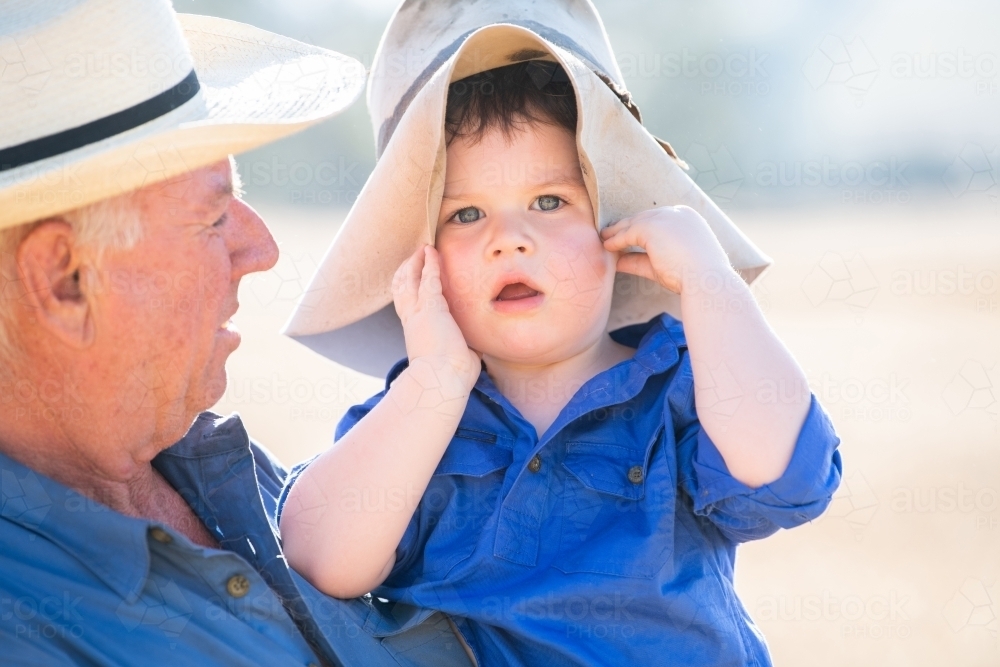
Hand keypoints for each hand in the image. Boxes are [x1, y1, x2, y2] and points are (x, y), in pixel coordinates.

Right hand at [392, 245, 480, 391]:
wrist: (441, 381)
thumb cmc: (450, 377)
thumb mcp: (454, 359)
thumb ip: (461, 350)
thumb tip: (474, 354)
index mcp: (416, 331)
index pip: (407, 305)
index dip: (408, 290)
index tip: (412, 280)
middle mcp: (412, 318)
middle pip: (401, 287)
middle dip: (407, 269)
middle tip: (415, 256)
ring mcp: (419, 311)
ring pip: (409, 279)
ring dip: (416, 262)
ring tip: (423, 249)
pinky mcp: (431, 307)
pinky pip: (429, 278)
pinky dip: (430, 263)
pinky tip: (432, 252)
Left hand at [600, 205, 733, 293]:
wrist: (706, 281)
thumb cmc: (691, 278)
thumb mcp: (663, 265)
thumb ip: (640, 260)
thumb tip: (619, 261)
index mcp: (687, 218)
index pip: (659, 220)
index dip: (641, 228)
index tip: (627, 235)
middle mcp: (677, 212)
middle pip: (644, 218)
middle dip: (626, 227)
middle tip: (609, 234)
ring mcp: (665, 217)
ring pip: (634, 223)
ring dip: (617, 232)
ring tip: (604, 239)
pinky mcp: (652, 226)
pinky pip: (628, 233)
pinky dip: (616, 240)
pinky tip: (607, 246)